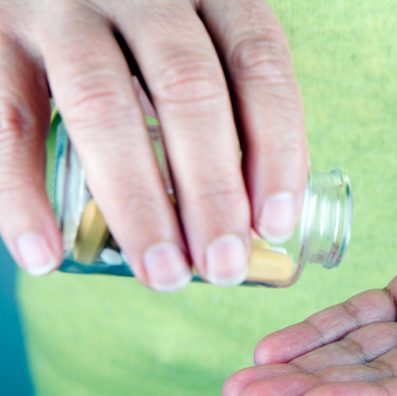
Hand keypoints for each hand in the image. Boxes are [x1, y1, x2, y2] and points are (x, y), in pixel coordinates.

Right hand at [0, 0, 306, 289]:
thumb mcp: (199, 41)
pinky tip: (44, 258)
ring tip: (162, 273)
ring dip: (139, 204)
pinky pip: (8, 117)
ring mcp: (63, 4)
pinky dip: (21, 194)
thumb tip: (256, 215)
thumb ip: (226, 100)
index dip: (277, 149)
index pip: (260, 66)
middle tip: (223, 265)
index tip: (277, 224)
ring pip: (104, 105)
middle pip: (189, 90)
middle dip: (212, 191)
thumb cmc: (143, 32)